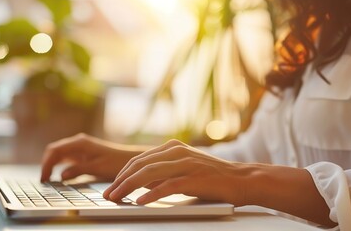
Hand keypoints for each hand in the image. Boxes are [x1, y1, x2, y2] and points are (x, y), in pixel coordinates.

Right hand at [40, 133, 140, 181]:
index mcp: (79, 143)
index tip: (44, 178)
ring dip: (52, 165)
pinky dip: (59, 166)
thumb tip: (61, 176)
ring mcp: (79, 148)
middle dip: (47, 164)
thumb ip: (78, 170)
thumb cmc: (116, 162)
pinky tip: (59, 177)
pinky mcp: (83, 154)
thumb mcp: (97, 168)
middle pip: (54, 151)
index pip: (54, 150)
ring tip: (48, 180)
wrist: (130, 159)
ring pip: (59, 155)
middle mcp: (77, 143)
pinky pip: (66, 159)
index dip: (46, 164)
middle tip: (44, 181)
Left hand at [102, 140, 250, 204]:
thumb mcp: (185, 170)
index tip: (111, 186)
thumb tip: (140, 184)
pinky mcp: (194, 178)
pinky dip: (151, 194)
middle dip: (119, 180)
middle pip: (139, 165)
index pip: (139, 159)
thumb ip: (165, 173)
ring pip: (148, 173)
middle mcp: (177, 152)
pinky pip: (167, 186)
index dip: (121, 173)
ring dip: (128, 186)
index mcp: (173, 148)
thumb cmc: (214, 179)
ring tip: (116, 198)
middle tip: (107, 194)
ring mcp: (186, 164)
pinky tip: (140, 201)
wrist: (243, 180)